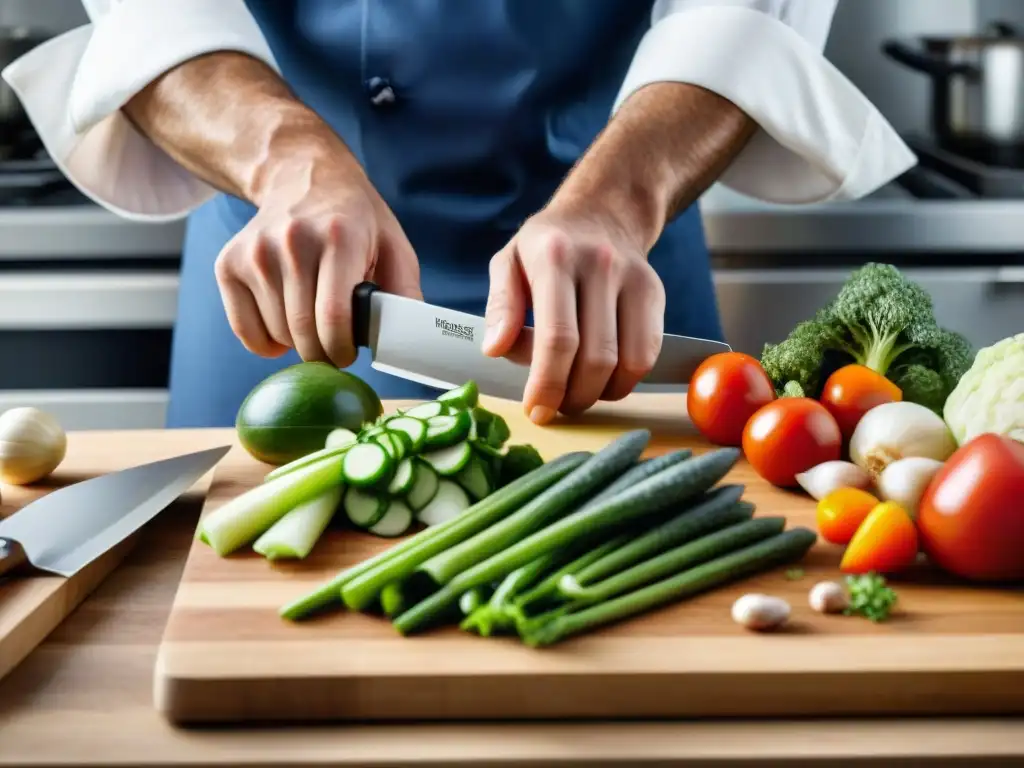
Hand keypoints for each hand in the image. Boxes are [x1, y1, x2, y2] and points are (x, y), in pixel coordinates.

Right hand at [214, 151, 420, 366]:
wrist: (302, 177)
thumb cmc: (355, 220)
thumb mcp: (392, 244)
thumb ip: (404, 291)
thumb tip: (405, 339)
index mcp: (340, 238)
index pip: (334, 317)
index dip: (343, 349)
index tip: (349, 354)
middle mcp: (292, 242)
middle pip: (303, 331)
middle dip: (323, 354)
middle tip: (334, 348)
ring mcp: (255, 253)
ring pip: (277, 333)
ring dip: (298, 343)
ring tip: (313, 322)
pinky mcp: (228, 264)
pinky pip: (244, 330)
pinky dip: (266, 342)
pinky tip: (284, 324)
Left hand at [482, 202, 665, 423]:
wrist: (601, 212)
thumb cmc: (546, 247)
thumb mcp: (508, 262)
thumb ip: (500, 305)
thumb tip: (495, 349)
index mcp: (555, 258)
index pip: (558, 337)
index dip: (548, 383)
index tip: (536, 410)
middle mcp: (600, 265)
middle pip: (595, 357)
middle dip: (573, 396)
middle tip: (555, 407)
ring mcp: (634, 279)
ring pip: (627, 362)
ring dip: (601, 393)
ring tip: (578, 394)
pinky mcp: (656, 294)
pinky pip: (648, 354)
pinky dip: (626, 380)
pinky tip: (604, 379)